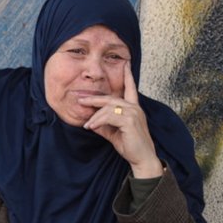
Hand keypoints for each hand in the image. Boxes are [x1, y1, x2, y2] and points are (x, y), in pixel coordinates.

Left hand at [82, 62, 161, 178]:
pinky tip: (91, 127)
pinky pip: (109, 117)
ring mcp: (134, 113)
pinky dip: (98, 121)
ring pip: (108, 108)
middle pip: (111, 98)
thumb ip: (103, 125)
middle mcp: (135, 108)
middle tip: (80, 99)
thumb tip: (89, 121)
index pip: (131, 89)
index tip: (126, 64)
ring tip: (86, 125)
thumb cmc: (130, 146)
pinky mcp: (130, 121)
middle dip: (94, 98)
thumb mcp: (113, 133)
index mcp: (133, 108)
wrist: (142, 159)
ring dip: (94, 116)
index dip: (128, 76)